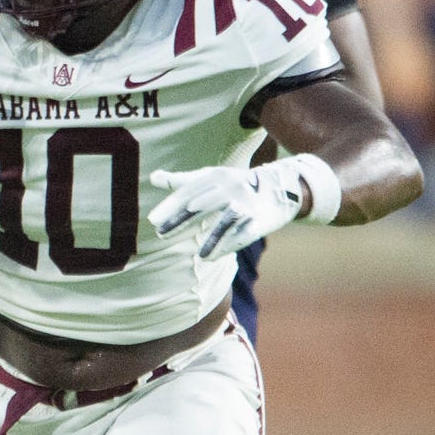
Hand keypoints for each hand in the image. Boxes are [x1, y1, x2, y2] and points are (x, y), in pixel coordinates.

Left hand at [150, 158, 313, 260]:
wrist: (281, 186)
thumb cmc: (236, 184)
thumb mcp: (210, 177)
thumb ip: (182, 181)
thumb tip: (153, 177)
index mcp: (216, 177)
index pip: (188, 192)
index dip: (170, 206)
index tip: (153, 221)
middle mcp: (231, 188)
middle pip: (202, 204)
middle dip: (181, 219)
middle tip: (161, 234)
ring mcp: (247, 203)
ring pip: (227, 221)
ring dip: (213, 239)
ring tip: (200, 257)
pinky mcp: (261, 219)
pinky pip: (245, 234)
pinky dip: (230, 246)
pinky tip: (214, 257)